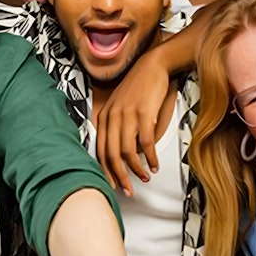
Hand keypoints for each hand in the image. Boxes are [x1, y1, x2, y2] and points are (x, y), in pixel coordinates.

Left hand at [96, 52, 171, 194]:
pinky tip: (155, 164)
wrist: (153, 66)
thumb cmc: (139, 87)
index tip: (114, 184)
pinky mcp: (144, 113)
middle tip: (128, 189)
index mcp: (104, 116)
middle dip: (120, 176)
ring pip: (127, 152)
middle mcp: (112, 116)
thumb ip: (118, 127)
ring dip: (137, 169)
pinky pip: (145, 143)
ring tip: (145, 176)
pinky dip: (151, 157)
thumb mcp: (121, 106)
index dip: (107, 171)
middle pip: (111, 155)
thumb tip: (123, 153)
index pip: (100, 150)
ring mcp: (127, 115)